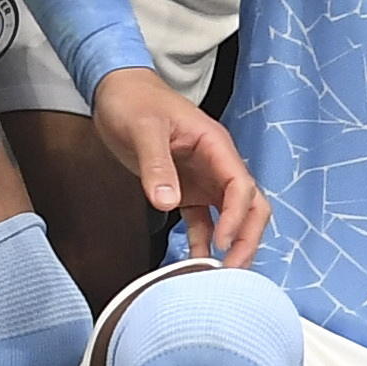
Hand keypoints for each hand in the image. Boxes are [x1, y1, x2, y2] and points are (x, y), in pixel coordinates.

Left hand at [92, 65, 264, 265]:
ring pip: (231, 216)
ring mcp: (204, 178)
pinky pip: (202, 220)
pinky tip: (193, 262)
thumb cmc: (134, 101)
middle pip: (249, 205)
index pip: (241, 186)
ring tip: (219, 274)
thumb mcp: (144, 129)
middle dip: (246, 237)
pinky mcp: (186, 189)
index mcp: (215, 146)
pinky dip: (202, 241)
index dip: (237, 216)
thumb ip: (157, 165)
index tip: (221, 242)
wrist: (117, 91)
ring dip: (231, 243)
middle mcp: (217, 164)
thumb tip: (167, 203)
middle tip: (232, 269)